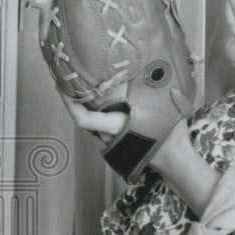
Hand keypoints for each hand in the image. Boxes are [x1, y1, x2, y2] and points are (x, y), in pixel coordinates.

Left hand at [59, 88, 216, 212]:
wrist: (173, 158)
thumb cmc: (169, 136)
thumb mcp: (170, 110)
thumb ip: (168, 95)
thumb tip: (165, 78)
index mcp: (117, 126)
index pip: (84, 119)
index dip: (69, 104)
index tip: (61, 86)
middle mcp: (108, 134)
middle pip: (85, 116)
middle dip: (77, 98)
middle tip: (72, 76)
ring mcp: (109, 139)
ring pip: (93, 120)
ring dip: (89, 104)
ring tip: (87, 83)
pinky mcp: (113, 141)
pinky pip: (100, 123)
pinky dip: (98, 111)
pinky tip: (103, 97)